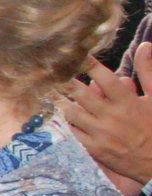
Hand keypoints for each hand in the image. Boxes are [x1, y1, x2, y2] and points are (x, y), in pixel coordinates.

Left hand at [65, 46, 151, 190]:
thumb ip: (148, 71)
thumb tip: (144, 46)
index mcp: (127, 102)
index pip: (103, 77)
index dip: (87, 63)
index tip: (77, 55)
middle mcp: (111, 116)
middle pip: (79, 93)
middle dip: (66, 80)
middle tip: (54, 71)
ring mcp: (100, 134)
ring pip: (70, 112)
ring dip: (62, 101)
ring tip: (53, 91)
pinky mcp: (93, 149)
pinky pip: (71, 132)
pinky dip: (64, 122)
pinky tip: (59, 114)